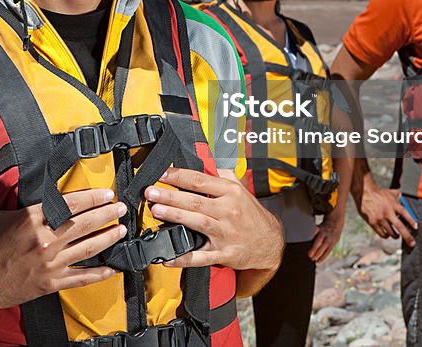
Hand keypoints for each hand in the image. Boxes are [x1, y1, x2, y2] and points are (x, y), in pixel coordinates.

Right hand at [0, 188, 125, 307]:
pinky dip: (99, 274)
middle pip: (85, 223)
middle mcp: (46, 240)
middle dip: (107, 214)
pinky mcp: (50, 282)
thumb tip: (3, 184)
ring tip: (121, 230)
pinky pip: (81, 278)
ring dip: (108, 238)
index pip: (70, 204)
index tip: (106, 194)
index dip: (92, 197)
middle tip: (121, 208)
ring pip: (88, 248)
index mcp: (32, 219)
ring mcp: (50, 263)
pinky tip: (113, 268)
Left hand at [144, 168, 282, 270]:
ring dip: (175, 217)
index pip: (200, 180)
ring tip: (157, 211)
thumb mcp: (241, 190)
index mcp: (231, 192)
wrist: (270, 242)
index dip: (179, 176)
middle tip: (151, 193)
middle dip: (171, 196)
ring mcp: (226, 233)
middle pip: (196, 201)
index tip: (161, 174)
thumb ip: (221, 176)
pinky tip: (168, 257)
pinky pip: (200, 257)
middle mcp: (228, 211)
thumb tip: (202, 163)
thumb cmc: (251, 214)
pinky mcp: (223, 254)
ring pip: (198, 223)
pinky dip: (183, 257)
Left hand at [308, 209, 345, 262]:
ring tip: (312, 259)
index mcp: (320, 228)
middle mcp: (325, 234)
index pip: (314, 232)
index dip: (309, 237)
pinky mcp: (333, 244)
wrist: (335, 224)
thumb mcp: (317, 225)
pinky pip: (328, 252)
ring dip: (318, 255)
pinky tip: (318, 261)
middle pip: (319, 242)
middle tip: (309, 255)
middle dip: (314, 249)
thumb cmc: (322, 227)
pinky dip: (323, 257)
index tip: (304, 242)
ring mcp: (330, 239)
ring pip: (324, 248)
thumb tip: (300, 236)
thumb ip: (311, 231)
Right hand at [354, 176, 416, 246]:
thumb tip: (407, 196)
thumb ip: (400, 196)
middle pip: (400, 227)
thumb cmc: (379, 193)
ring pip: (391, 233)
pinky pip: (382, 233)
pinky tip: (387, 234)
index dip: (412, 221)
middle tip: (412, 243)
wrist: (364, 193)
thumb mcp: (391, 193)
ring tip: (396, 235)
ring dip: (395, 236)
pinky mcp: (373, 222)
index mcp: (394, 204)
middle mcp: (388, 212)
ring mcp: (380, 218)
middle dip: (407, 237)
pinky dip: (385, 235)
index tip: (416, 227)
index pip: (405, 214)